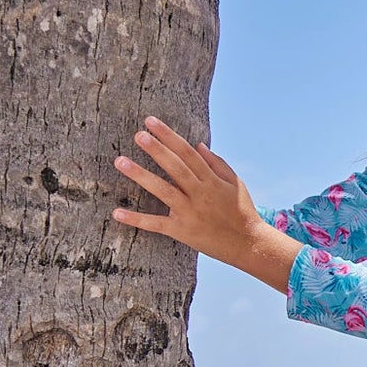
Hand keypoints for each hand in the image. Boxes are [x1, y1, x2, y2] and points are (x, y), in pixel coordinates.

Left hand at [111, 116, 261, 261]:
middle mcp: (200, 194)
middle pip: (175, 167)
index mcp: (212, 181)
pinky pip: (156, 224)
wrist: (249, 244)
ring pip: (163, 190)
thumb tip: (198, 145)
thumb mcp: (236, 184)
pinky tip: (117, 212)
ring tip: (121, 161)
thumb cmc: (242, 212)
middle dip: (156, 150)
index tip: (151, 122)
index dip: (169, 136)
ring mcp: (190, 212)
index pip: (188, 153)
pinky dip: (137, 219)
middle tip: (138, 135)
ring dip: (141, 175)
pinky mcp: (182, 231)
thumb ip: (218, 164)